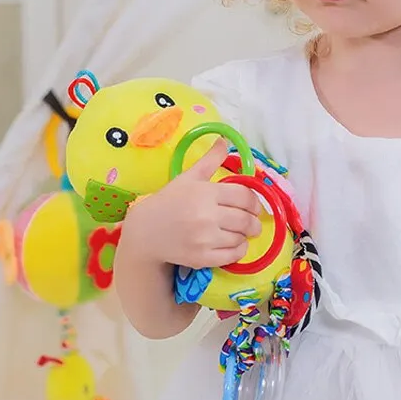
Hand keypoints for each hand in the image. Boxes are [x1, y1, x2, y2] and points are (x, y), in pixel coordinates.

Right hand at [122, 138, 261, 269]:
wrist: (145, 232)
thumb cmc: (168, 202)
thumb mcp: (188, 177)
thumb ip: (210, 160)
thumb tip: (225, 141)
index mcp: (205, 192)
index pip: (244, 196)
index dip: (254, 201)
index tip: (253, 206)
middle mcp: (206, 216)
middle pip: (246, 219)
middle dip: (254, 221)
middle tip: (253, 222)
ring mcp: (204, 239)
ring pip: (241, 238)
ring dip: (245, 235)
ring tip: (239, 231)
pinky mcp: (202, 258)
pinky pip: (233, 256)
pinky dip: (239, 250)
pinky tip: (233, 244)